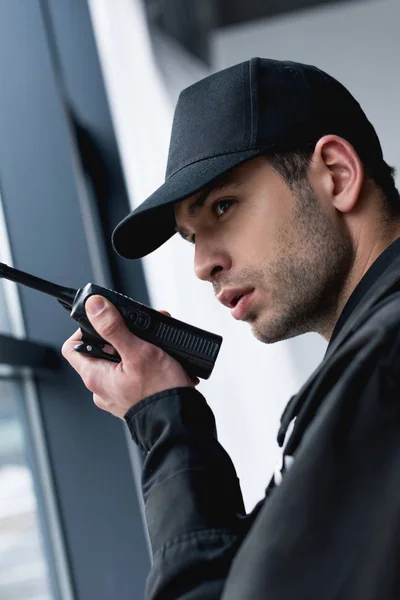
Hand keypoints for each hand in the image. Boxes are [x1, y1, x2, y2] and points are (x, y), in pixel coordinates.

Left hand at [61, 295, 198, 418]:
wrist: (181, 423)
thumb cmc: (160, 393)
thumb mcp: (138, 351)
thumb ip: (113, 327)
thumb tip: (94, 307)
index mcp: (95, 376)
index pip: (73, 347)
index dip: (85, 329)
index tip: (105, 321)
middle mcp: (102, 388)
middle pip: (101, 351)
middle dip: (123, 334)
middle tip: (142, 330)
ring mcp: (118, 395)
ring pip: (121, 361)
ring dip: (138, 347)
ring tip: (158, 345)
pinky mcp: (134, 399)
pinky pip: (133, 375)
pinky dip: (146, 363)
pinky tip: (163, 360)